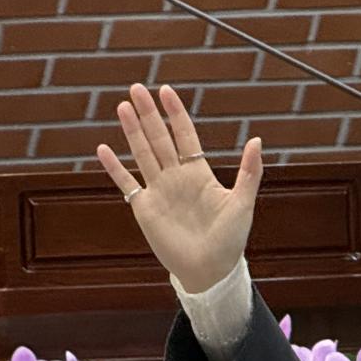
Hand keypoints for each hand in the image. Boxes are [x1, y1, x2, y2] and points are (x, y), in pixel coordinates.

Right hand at [96, 83, 262, 293]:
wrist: (210, 271)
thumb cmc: (230, 241)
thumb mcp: (242, 203)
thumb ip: (249, 172)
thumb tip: (257, 140)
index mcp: (199, 174)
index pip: (185, 136)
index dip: (175, 113)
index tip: (166, 91)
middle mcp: (177, 178)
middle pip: (159, 138)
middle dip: (148, 114)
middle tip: (136, 89)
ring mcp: (159, 192)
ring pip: (142, 154)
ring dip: (132, 131)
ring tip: (122, 107)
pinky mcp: (145, 208)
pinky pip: (127, 183)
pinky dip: (115, 168)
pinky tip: (103, 149)